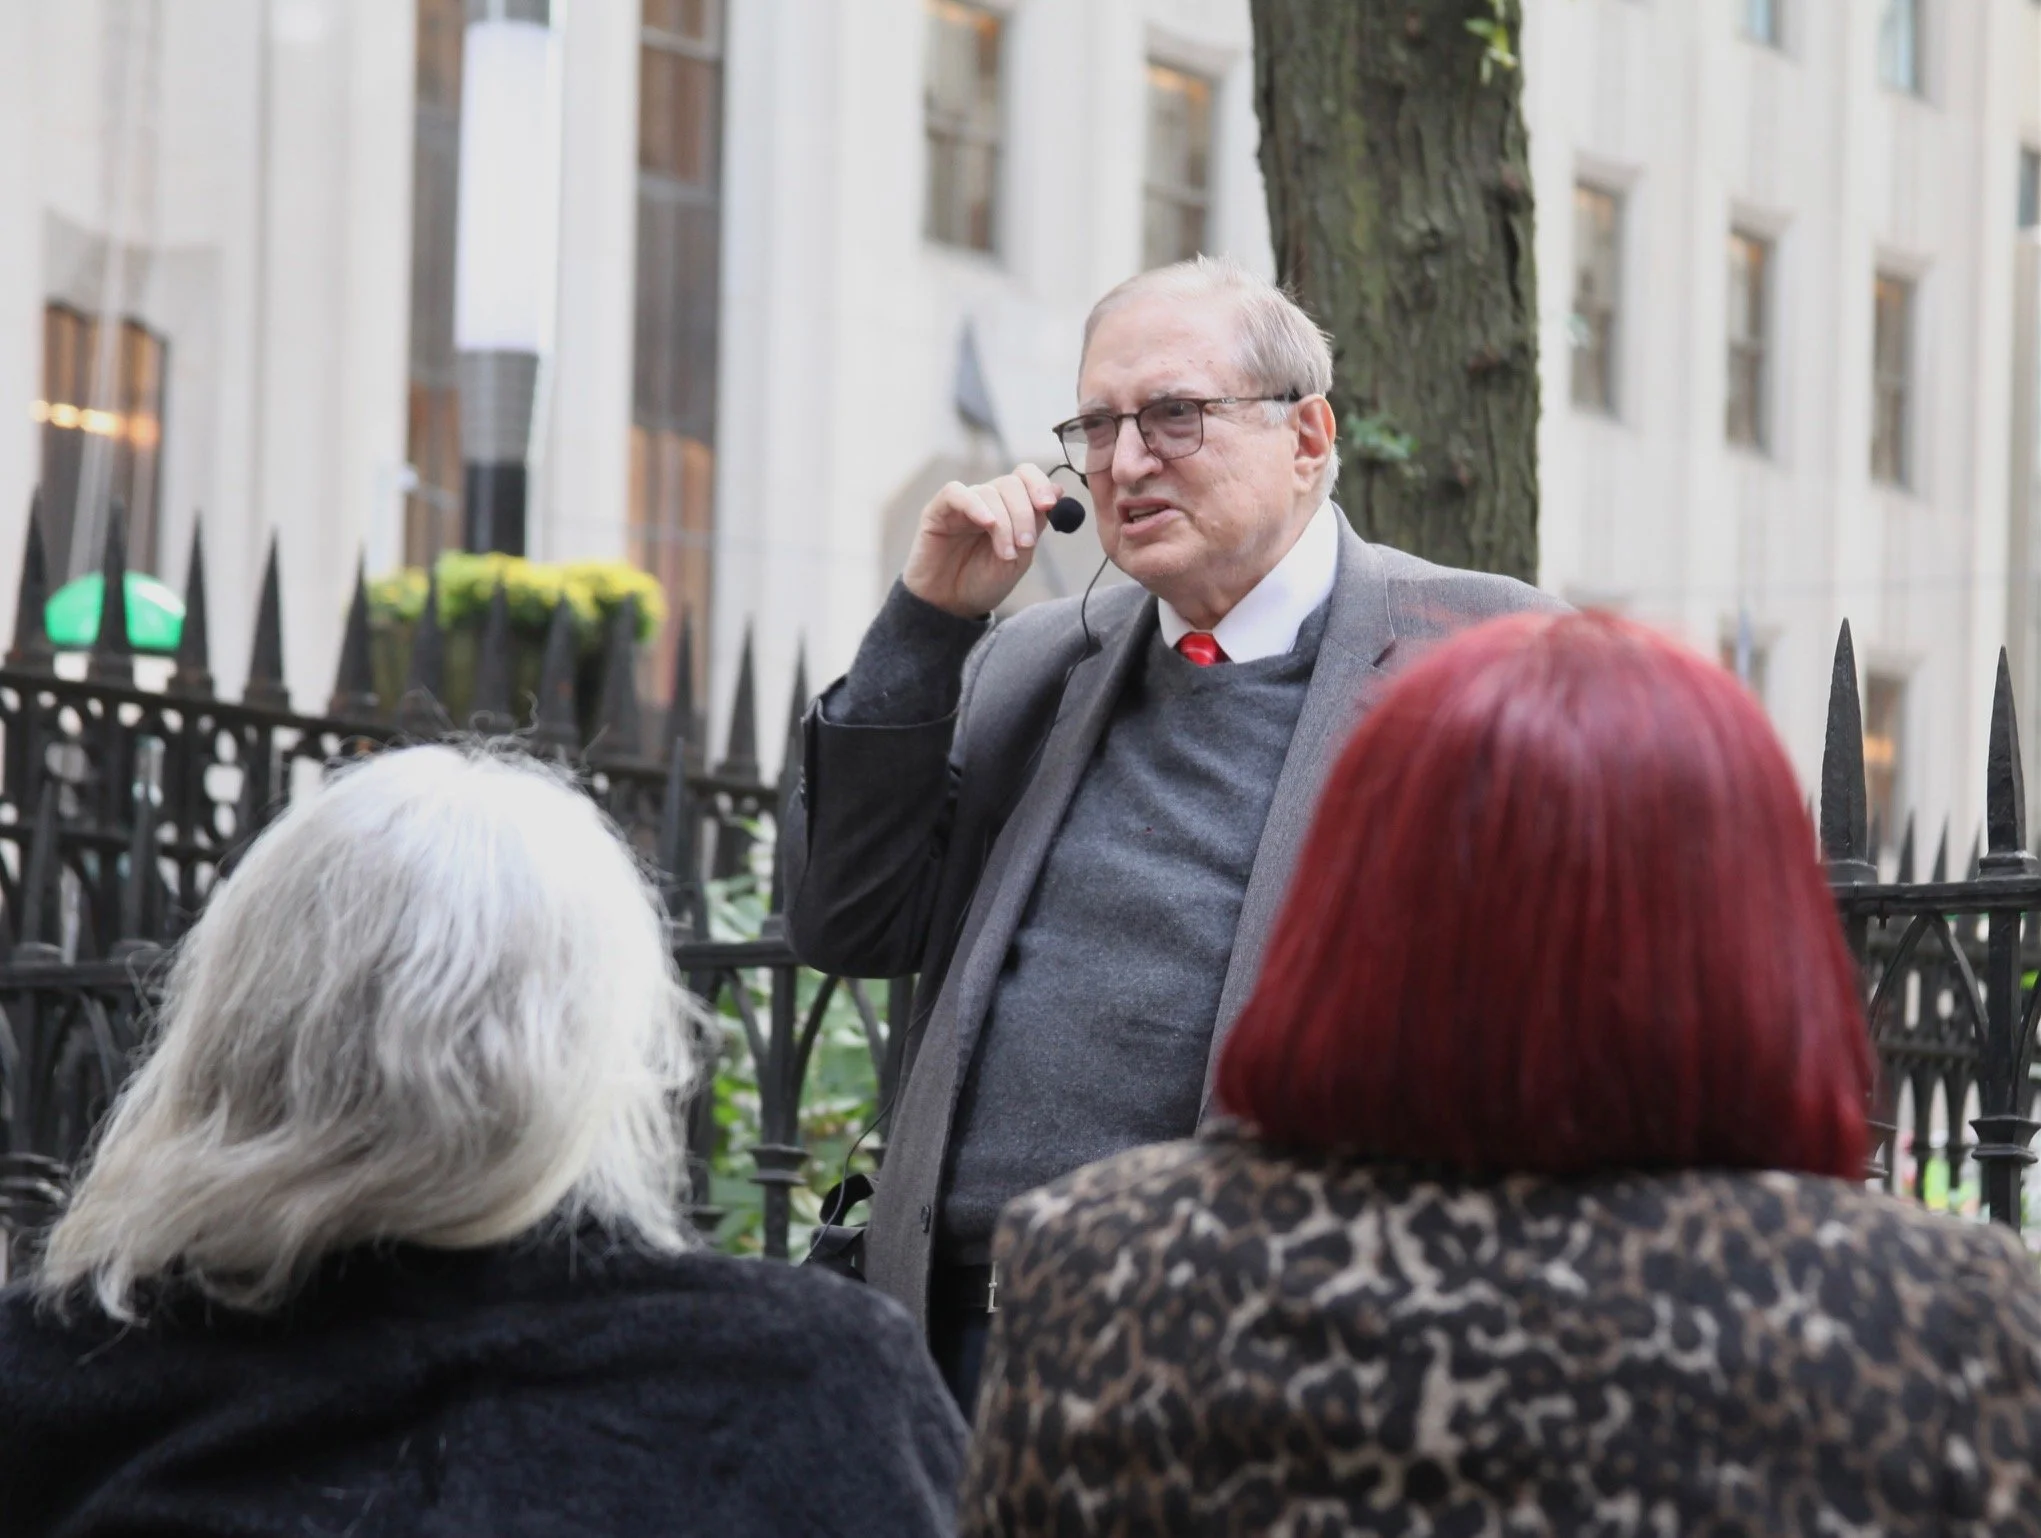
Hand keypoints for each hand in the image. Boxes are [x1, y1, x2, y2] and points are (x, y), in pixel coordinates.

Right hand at [901, 464, 1062, 618]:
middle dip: (1024, 513)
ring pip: (989, 492)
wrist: (953, 606)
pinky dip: (975, 505)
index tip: (1049, 505)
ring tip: (1006, 553)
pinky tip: (987, 524)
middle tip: (1026, 543)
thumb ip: (1035, 524)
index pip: (1026, 476)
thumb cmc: (985, 582)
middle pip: (1011, 484)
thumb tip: (1058, 488)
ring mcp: (962, 504)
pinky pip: (955, 493)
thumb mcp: (1020, 558)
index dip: (1040, 484)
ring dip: (1004, 523)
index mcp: (1009, 507)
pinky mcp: (938, 511)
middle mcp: (987, 501)